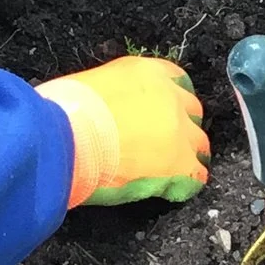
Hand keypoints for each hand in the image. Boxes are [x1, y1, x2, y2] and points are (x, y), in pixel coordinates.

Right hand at [37, 56, 209, 207]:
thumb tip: (105, 112)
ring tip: (169, 173)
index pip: (176, 82)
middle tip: (163, 145)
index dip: (169, 102)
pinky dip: (183, 186)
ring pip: (199, 145)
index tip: (160, 114)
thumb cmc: (65, 112)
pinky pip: (195, 177)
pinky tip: (168, 191)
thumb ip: (111, 96)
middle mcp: (170, 97)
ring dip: (186, 158)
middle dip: (181, 128)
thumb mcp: (91, 86)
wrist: (66, 137)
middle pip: (192, 113)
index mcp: (147, 73)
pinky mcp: (179, 165)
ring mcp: (179, 131)